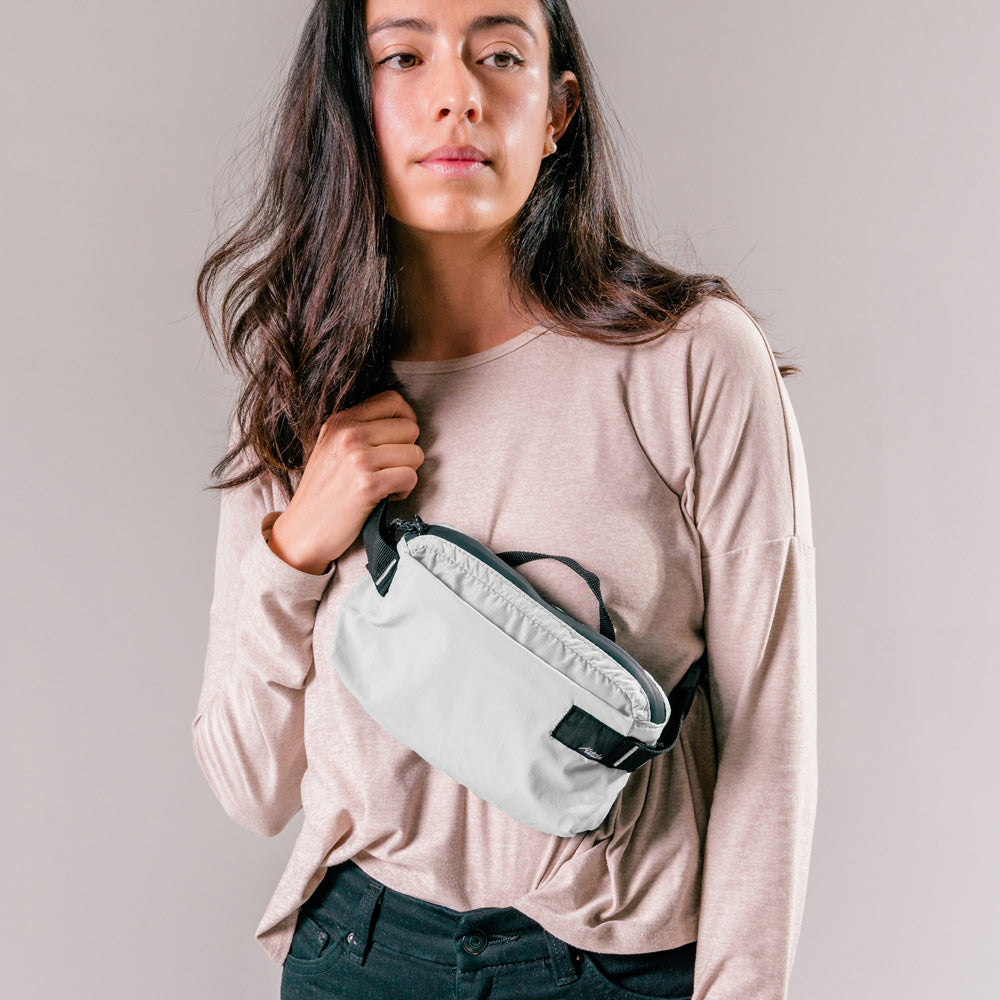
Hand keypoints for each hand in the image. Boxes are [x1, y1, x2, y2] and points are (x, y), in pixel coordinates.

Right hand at [267, 389, 423, 573]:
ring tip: (386, 484)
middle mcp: (348, 436)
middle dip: (406, 451)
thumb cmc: (322, 492)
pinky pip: (410, 477)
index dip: (405, 419)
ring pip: (414, 454)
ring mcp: (358, 460)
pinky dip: (404, 491)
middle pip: (409, 428)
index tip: (400, 439)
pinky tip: (386, 497)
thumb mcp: (331, 448)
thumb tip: (402, 420)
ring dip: (406, 473)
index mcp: (340, 421)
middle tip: (388, 469)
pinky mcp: (368, 486)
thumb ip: (359, 429)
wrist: (302, 530)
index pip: (392, 401)